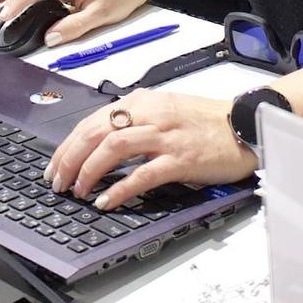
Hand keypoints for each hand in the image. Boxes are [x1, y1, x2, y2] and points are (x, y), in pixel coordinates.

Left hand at [45, 90, 254, 209]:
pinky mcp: (181, 159)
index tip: (55, 165)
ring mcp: (166, 136)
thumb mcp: (166, 110)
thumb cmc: (208, 121)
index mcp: (143, 102)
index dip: (68, 145)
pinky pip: (142, 174)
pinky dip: (120, 189)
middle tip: (57, 182)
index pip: (93, 121)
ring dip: (88, 171)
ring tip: (77, 191)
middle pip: (96, 132)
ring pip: (113, 148)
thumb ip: (136, 120)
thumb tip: (102, 142)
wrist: (246, 124)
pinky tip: (106, 201)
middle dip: (69, 158)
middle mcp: (150, 114)